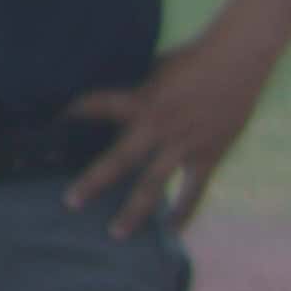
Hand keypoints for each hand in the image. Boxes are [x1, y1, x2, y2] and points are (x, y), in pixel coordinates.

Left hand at [65, 30, 285, 234]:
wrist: (238, 60)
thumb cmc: (195, 58)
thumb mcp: (157, 69)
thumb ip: (141, 91)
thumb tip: (124, 102)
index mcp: (142, 101)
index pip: (97, 106)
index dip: (73, 114)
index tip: (52, 126)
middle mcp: (158, 127)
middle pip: (120, 160)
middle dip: (93, 181)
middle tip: (71, 203)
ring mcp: (183, 145)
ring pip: (153, 184)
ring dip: (134, 210)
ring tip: (116, 233)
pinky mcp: (208, 156)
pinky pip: (193, 191)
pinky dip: (184, 211)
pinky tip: (172, 230)